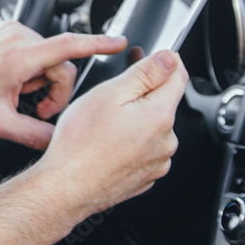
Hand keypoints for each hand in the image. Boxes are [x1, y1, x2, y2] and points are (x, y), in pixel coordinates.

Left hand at [0, 21, 127, 148]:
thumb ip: (33, 136)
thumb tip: (58, 144)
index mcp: (18, 58)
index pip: (68, 46)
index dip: (98, 44)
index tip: (119, 43)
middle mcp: (18, 39)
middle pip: (62, 64)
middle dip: (56, 91)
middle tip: (38, 112)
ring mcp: (15, 32)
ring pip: (52, 60)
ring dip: (44, 82)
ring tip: (21, 97)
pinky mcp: (12, 31)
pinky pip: (39, 51)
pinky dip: (34, 71)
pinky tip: (16, 84)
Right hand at [38, 50, 188, 215]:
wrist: (66, 187)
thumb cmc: (80, 145)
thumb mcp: (110, 93)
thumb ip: (145, 73)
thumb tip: (169, 59)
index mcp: (160, 116)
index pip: (179, 76)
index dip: (166, 61)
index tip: (152, 58)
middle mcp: (166, 141)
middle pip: (164, 102)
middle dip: (145, 91)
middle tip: (116, 89)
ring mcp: (157, 162)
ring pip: (153, 127)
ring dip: (137, 118)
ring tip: (106, 122)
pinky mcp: (146, 176)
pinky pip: (145, 149)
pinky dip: (131, 141)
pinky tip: (108, 141)